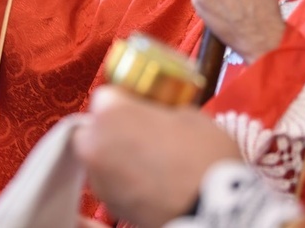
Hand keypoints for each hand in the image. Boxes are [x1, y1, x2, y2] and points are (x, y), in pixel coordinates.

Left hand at [72, 86, 240, 227]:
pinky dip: (123, 179)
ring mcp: (99, 177)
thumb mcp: (189, 116)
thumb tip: (158, 115)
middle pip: (95, 127)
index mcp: (111, 113)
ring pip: (99, 156)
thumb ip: (160, 110)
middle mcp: (95, 144)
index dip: (125, 100)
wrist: (210, 209)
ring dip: (117, 154)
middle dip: (113, 128)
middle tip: (142, 133)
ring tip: (149, 159)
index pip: (105, 96)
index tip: (139, 106)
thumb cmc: (203, 158)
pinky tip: (149, 180)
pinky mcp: (109, 203)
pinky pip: (110, 181)